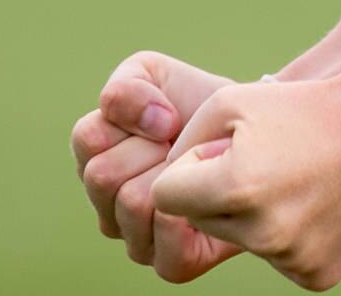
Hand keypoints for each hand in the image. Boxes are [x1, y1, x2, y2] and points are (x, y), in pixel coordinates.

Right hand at [73, 52, 239, 280]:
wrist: (253, 137)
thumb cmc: (198, 108)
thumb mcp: (156, 76)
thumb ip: (127, 86)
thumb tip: (152, 122)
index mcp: (95, 160)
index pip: (87, 138)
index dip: (133, 117)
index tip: (169, 116)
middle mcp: (107, 207)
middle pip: (103, 175)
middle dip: (152, 147)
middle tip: (182, 145)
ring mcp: (135, 240)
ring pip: (132, 203)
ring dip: (175, 173)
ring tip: (197, 167)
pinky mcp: (172, 264)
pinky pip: (165, 239)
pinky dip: (191, 209)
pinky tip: (208, 193)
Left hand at [149, 64, 340, 290]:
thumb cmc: (305, 108)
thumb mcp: (229, 103)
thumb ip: (181, 145)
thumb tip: (161, 191)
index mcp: (236, 188)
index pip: (164, 197)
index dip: (188, 170)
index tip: (222, 152)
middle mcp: (263, 233)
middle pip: (202, 222)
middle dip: (218, 194)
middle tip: (264, 163)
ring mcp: (292, 260)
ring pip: (241, 240)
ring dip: (253, 214)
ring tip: (293, 179)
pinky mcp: (315, 276)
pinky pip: (278, 259)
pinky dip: (288, 234)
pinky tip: (315, 202)